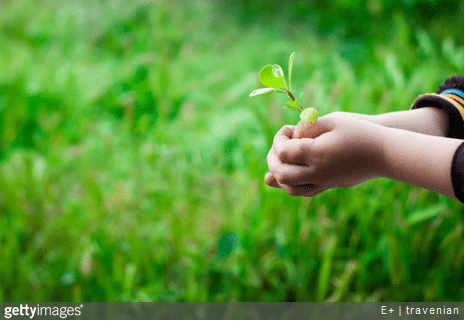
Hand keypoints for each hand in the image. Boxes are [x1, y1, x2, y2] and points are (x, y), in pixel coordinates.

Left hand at [265, 113, 386, 196]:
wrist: (385, 153)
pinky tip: (291, 171)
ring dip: (279, 175)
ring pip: (290, 188)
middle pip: (281, 173)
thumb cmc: (360, 132)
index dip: (279, 138)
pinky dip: (291, 183)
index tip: (288, 128)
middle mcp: (317, 172)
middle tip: (279, 144)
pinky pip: (303, 191)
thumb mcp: (333, 121)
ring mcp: (324, 182)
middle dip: (273, 158)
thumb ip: (307, 127)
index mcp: (317, 154)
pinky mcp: (329, 186)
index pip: (283, 151)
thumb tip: (290, 135)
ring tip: (281, 158)